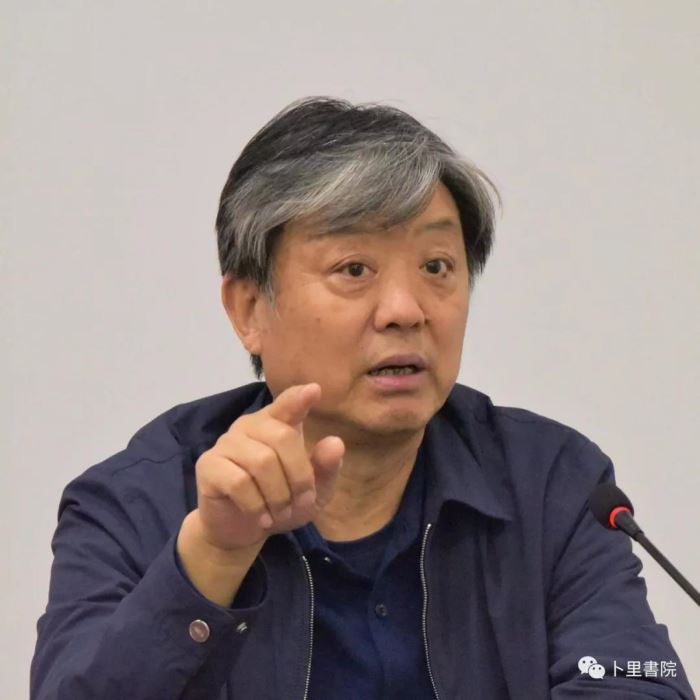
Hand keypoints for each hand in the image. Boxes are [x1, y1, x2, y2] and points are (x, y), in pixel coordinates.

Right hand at [192, 382, 344, 551]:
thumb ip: (325, 468)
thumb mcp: (313, 491)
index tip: (314, 390)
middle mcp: (250, 425)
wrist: (241, 531)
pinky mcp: (208, 465)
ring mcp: (226, 443)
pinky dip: (256, 505)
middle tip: (300, 503)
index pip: (288, 403)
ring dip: (278, 495)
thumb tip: (336, 443)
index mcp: (277, 423)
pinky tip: (261, 516)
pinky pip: (238, 482)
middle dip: (299, 476)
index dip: (299, 397)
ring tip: (280, 513)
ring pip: (261, 462)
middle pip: (282, 437)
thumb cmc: (281, 503)